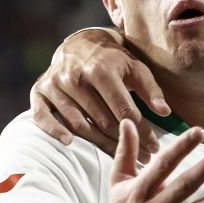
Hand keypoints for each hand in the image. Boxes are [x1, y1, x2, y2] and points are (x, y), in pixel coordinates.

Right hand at [30, 28, 168, 161]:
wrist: (80, 44)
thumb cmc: (114, 60)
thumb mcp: (136, 68)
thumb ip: (151, 90)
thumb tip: (165, 112)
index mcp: (101, 69)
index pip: (123, 108)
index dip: (141, 130)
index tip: (154, 147)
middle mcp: (75, 77)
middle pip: (101, 120)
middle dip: (124, 141)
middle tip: (144, 158)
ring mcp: (54, 85)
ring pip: (78, 124)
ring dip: (99, 144)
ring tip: (120, 156)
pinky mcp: (39, 91)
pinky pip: (42, 116)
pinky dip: (53, 130)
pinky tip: (69, 143)